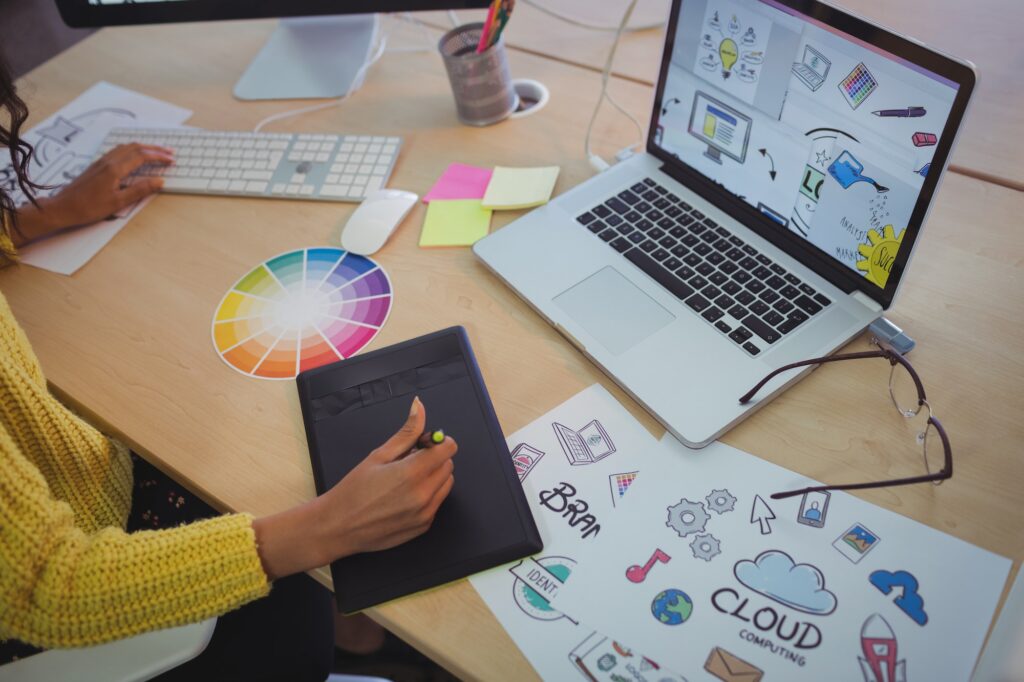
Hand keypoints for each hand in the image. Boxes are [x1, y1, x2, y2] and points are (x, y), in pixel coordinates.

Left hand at [13, 143, 172, 244]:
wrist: (63, 207)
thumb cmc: (89, 207)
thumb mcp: (118, 202)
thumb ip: (140, 190)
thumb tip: (159, 181)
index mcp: (115, 169)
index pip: (142, 156)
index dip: (159, 157)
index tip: (172, 159)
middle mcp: (108, 161)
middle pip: (135, 147)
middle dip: (154, 148)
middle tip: (170, 151)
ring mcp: (101, 161)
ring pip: (126, 147)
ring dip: (143, 147)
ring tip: (156, 151)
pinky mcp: (97, 165)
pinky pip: (118, 151)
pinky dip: (132, 150)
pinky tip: (134, 155)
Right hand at [253, 397, 456, 579]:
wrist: (338, 526)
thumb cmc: (354, 489)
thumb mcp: (379, 455)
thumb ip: (407, 432)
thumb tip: (419, 406)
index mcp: (412, 472)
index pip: (448, 448)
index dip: (437, 442)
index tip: (423, 444)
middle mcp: (423, 494)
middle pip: (448, 465)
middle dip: (434, 459)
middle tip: (408, 462)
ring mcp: (425, 513)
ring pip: (446, 484)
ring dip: (433, 477)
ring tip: (406, 480)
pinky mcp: (424, 526)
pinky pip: (437, 502)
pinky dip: (428, 495)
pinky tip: (404, 497)